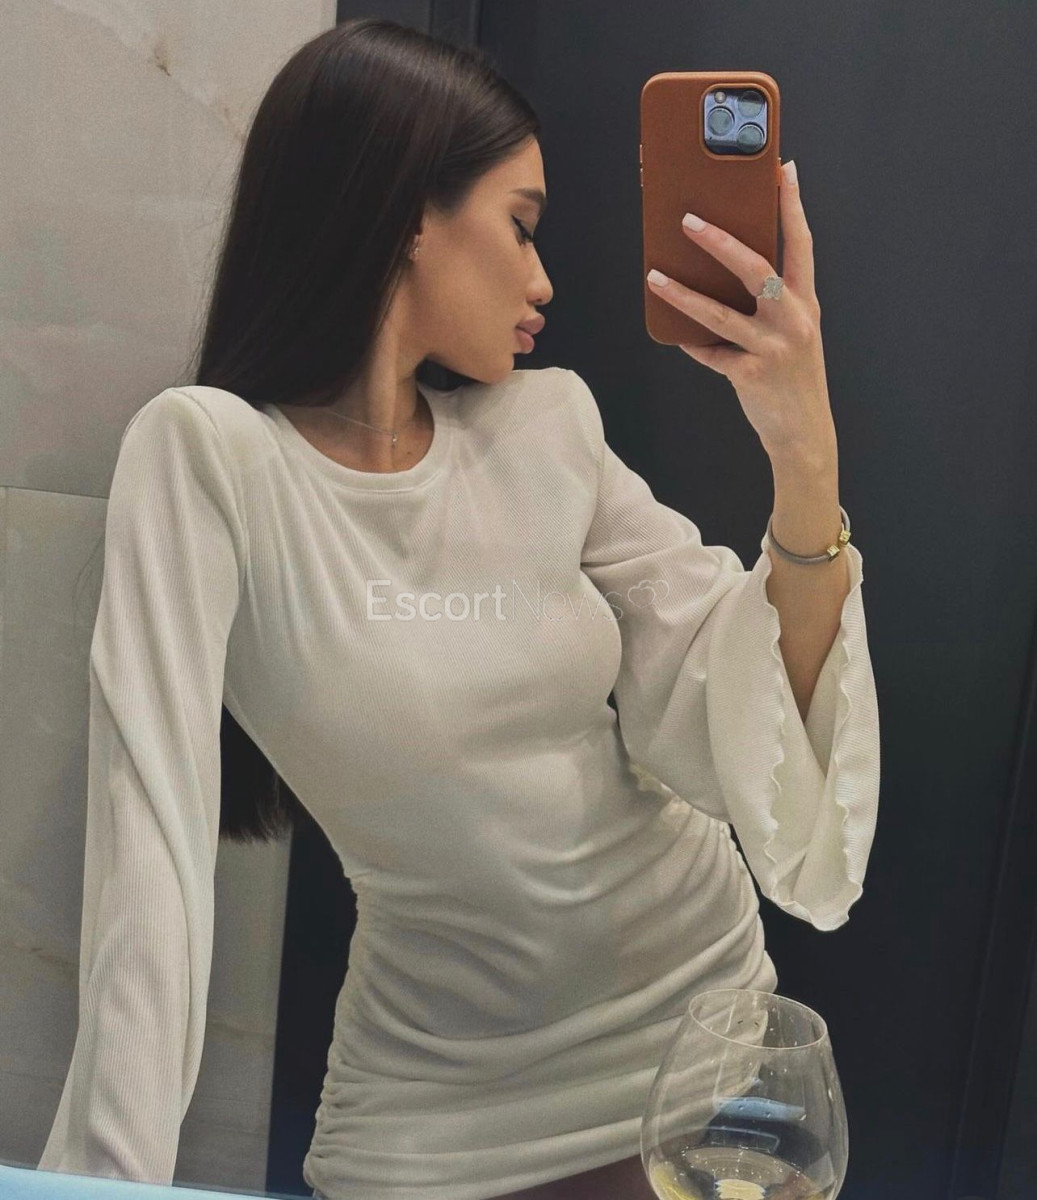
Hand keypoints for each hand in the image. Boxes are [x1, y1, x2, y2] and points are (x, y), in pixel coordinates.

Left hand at [646, 160, 836, 466]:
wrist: (804, 431)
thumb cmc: (792, 374)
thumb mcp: (794, 330)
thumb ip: (771, 300)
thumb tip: (725, 266)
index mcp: (805, 302)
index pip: (801, 244)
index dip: (792, 205)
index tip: (782, 169)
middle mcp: (793, 320)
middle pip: (756, 270)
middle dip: (720, 242)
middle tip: (688, 219)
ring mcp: (772, 348)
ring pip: (720, 314)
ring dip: (683, 294)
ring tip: (655, 276)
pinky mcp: (751, 375)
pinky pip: (711, 354)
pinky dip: (693, 344)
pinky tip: (675, 335)